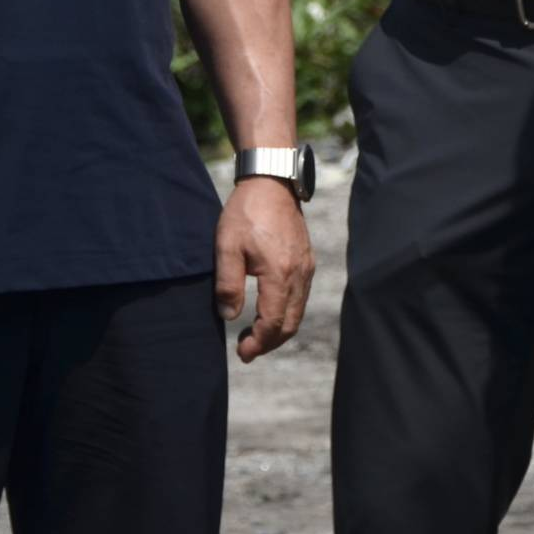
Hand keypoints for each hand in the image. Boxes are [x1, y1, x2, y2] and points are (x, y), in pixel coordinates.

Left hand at [214, 176, 313, 362]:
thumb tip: (229, 317)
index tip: (241, 352)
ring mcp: (306, 267)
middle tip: (247, 351)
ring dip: (279, 330)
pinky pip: (301, 297)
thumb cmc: (246, 212)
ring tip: (256, 336)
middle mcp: (299, 274)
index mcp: (279, 274)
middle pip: (290, 324)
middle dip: (270, 343)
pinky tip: (270, 311)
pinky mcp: (307, 260)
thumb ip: (228, 285)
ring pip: (298, 312)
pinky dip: (287, 313)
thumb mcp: (227, 247)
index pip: (273, 323)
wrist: (271, 182)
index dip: (258, 343)